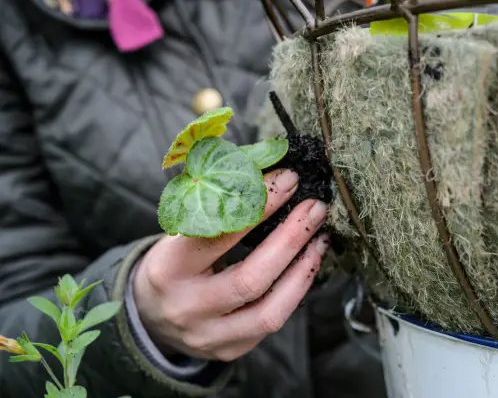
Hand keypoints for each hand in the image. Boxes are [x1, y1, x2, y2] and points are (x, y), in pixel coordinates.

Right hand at [133, 169, 329, 361]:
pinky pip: (272, 323)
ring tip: (320, 239)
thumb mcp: (177, 234)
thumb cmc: (171, 263)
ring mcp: (209, 336)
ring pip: (269, 311)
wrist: (149, 315)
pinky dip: (295, 291)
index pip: (219, 235)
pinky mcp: (229, 350)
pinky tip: (306, 266)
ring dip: (303, 270)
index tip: (288, 180)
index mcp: (167, 269)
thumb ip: (214, 209)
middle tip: (315, 208)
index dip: (259, 206)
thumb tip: (268, 174)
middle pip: (250, 279)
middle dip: (291, 239)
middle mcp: (186, 308)